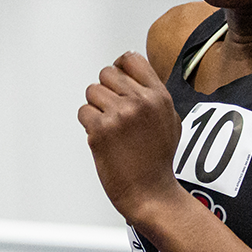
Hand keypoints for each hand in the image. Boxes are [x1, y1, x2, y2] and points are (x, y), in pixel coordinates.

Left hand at [78, 51, 186, 222]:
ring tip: (109, 126)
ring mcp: (120, 114)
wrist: (149, 190)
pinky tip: (102, 137)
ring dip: (95, 108)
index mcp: (159, 96)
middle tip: (111, 111)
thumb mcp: (168, 119)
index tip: (116, 80)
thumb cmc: (157, 159)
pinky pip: (83, 111)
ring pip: (92, 91)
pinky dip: (88, 124)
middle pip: (107, 74)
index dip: (119, 67)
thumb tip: (132, 74)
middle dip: (105, 91)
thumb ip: (152, 94)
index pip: (131, 60)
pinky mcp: (101, 129)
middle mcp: (140, 101)